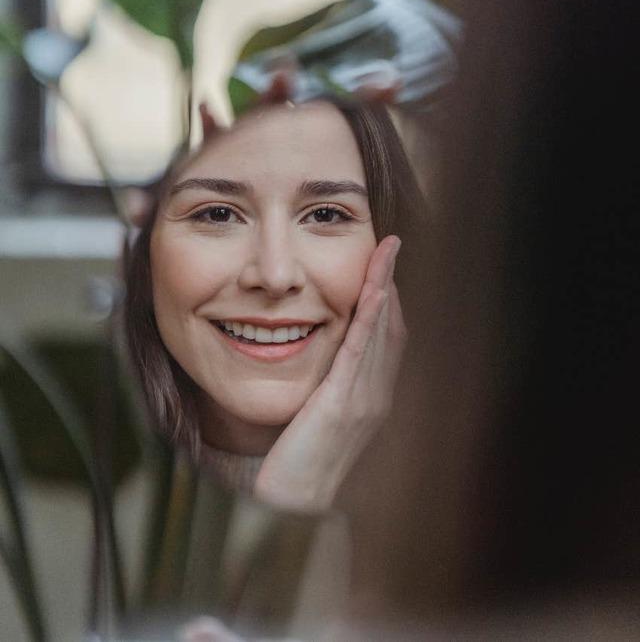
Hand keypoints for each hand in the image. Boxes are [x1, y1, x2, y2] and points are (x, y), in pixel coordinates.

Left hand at [254, 236, 406, 511]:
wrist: (298, 503)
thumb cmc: (303, 460)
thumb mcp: (321, 417)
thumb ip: (330, 385)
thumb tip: (326, 358)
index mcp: (371, 394)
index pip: (385, 336)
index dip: (387, 297)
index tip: (384, 266)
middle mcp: (376, 393)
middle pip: (390, 327)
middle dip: (390, 281)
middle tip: (391, 244)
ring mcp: (364, 399)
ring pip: (380, 333)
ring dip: (384, 288)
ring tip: (386, 252)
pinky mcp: (341, 405)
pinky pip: (359, 353)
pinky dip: (369, 319)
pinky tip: (374, 292)